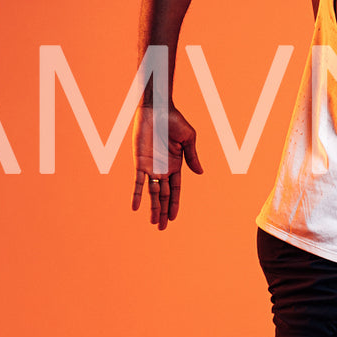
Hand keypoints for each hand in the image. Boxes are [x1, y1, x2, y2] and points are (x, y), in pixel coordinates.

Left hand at [131, 104, 203, 230]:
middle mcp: (162, 169)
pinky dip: (137, 194)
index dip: (174, 204)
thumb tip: (200, 174)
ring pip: (151, 193)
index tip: (172, 218)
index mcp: (175, 165)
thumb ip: (192, 157)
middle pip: (162, 195)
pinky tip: (136, 207)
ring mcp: (150, 166)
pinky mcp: (139, 161)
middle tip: (161, 228)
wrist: (157, 108)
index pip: (175, 190)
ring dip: (152, 208)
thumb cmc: (174, 120)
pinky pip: (137, 181)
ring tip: (152, 222)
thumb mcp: (188, 139)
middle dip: (162, 211)